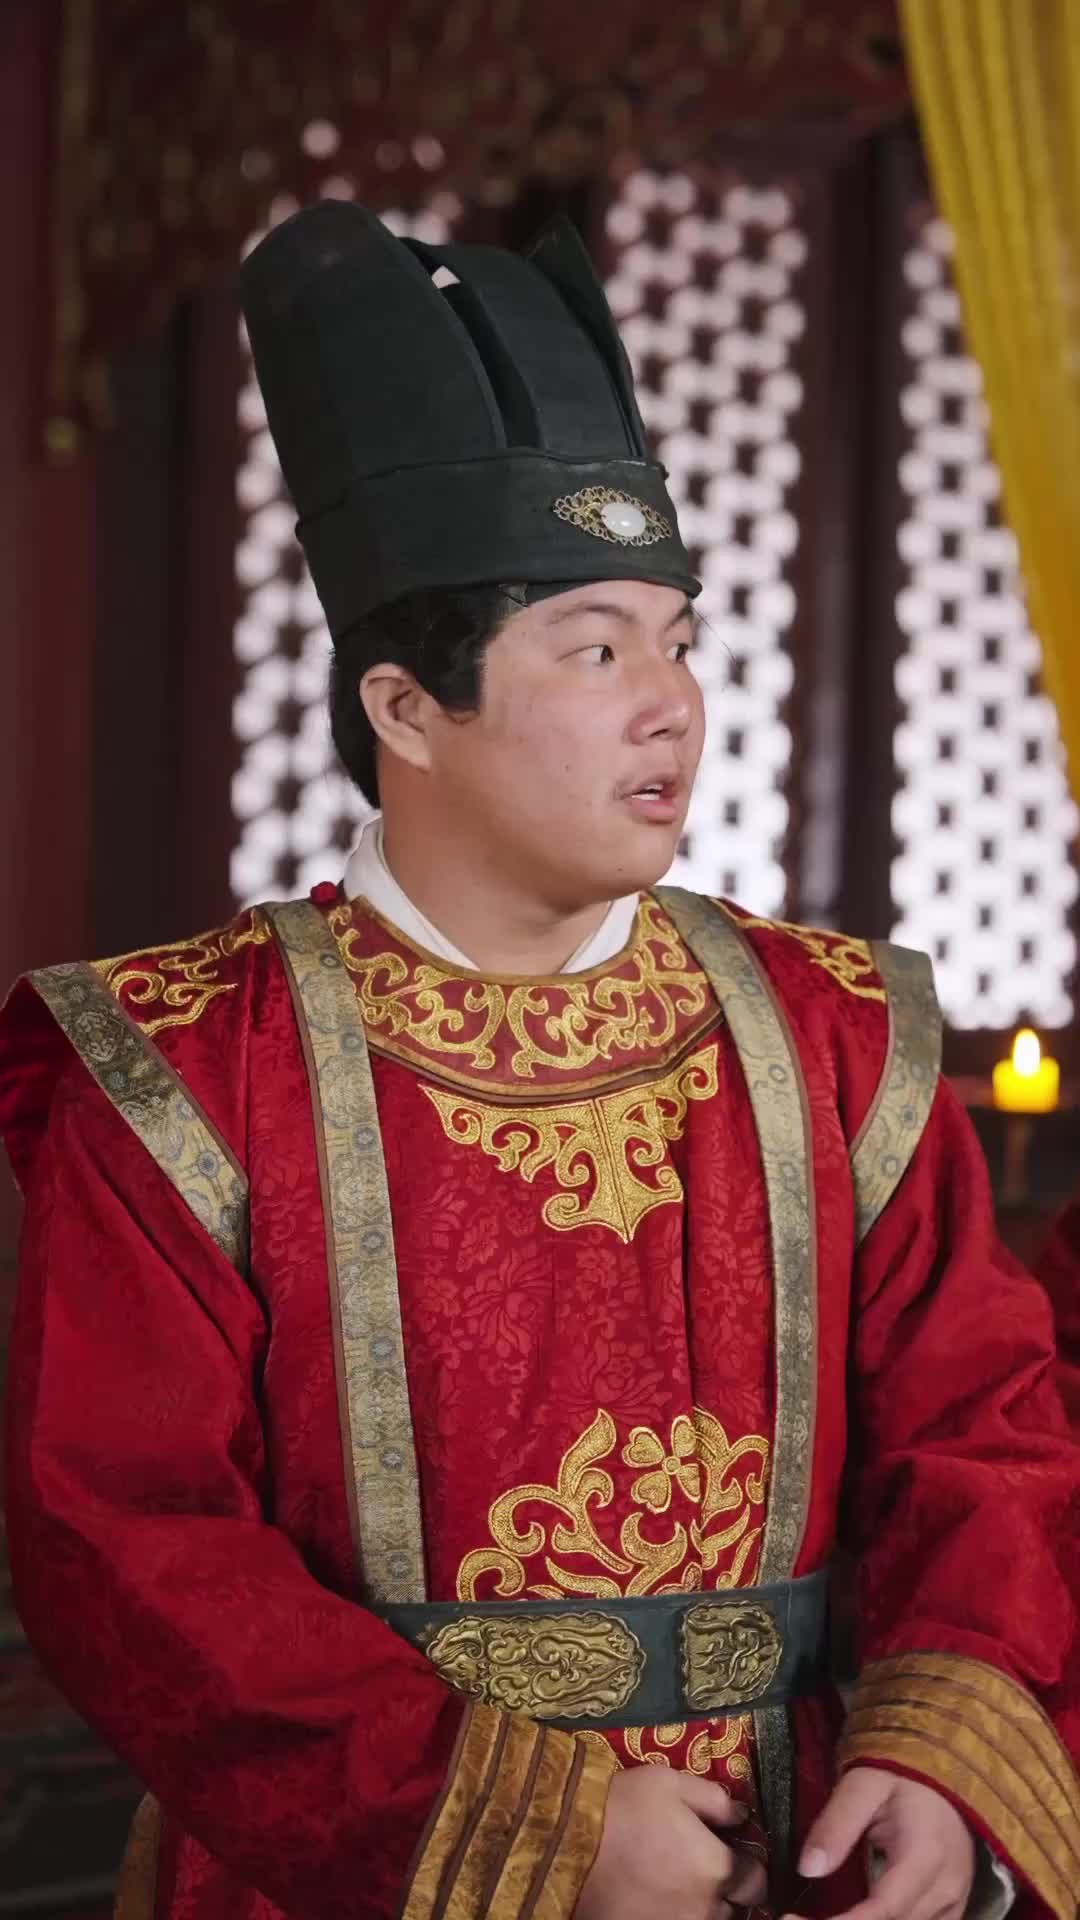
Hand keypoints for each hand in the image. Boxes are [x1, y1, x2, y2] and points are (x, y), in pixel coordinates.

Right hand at [577, 1767, 767, 1919]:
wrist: (567, 1845)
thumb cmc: (624, 1808)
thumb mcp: (671, 1784)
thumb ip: (714, 1800)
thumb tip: (741, 1815)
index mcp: (717, 1869)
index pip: (756, 1882)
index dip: (748, 1868)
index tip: (733, 1855)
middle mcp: (705, 1909)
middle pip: (733, 1910)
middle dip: (725, 1891)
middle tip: (700, 1869)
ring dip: (701, 1908)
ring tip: (676, 1885)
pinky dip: (672, 1914)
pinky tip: (656, 1898)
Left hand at [783, 1767, 976, 1919]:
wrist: (946, 1773)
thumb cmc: (902, 1774)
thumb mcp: (862, 1785)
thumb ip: (837, 1826)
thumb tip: (807, 1869)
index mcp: (924, 1858)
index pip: (881, 1911)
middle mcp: (945, 1890)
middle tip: (797, 1917)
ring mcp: (954, 1903)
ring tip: (824, 1915)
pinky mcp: (952, 1908)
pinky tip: (856, 1916)